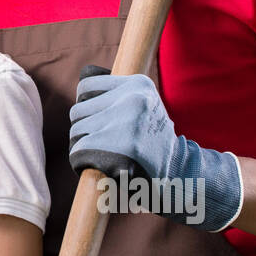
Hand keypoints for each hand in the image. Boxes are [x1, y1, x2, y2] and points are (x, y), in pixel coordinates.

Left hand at [67, 65, 242, 230]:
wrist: (179, 173)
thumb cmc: (152, 140)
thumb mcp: (144, 105)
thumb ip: (117, 93)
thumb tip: (81, 82)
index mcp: (138, 84)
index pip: (86, 86)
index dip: (85, 106)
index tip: (96, 120)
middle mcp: (132, 98)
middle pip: (78, 111)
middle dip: (83, 129)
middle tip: (101, 144)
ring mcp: (125, 122)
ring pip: (76, 131)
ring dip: (82, 146)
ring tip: (103, 155)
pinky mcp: (118, 146)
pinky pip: (78, 150)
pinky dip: (81, 161)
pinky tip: (99, 167)